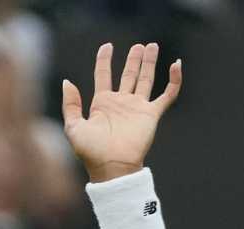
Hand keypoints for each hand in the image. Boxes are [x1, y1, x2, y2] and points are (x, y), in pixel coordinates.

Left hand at [60, 42, 181, 182]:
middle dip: (134, 59)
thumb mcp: (73, 127)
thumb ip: (70, 104)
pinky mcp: (151, 115)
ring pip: (146, 79)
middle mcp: (121, 103)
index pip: (103, 74)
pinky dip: (174, 81)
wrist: (112, 167)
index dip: (105, 59)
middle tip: (139, 46)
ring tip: (152, 46)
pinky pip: (167, 95)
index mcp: (102, 103)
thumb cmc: (91, 152)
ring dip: (149, 63)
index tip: (107, 46)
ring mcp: (137, 107)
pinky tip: (176, 65)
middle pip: (129, 74)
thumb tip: (67, 82)